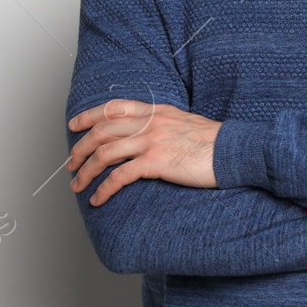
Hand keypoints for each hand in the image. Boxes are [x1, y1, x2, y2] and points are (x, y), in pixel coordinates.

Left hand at [66, 100, 221, 204]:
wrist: (235, 151)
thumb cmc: (215, 143)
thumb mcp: (185, 124)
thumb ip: (163, 125)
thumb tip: (145, 136)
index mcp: (158, 111)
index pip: (115, 107)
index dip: (90, 115)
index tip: (75, 125)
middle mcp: (152, 122)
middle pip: (102, 130)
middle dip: (80, 148)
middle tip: (71, 164)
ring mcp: (153, 141)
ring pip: (105, 153)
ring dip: (86, 171)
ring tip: (78, 185)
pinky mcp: (157, 161)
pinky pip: (120, 176)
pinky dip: (104, 189)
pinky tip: (99, 199)